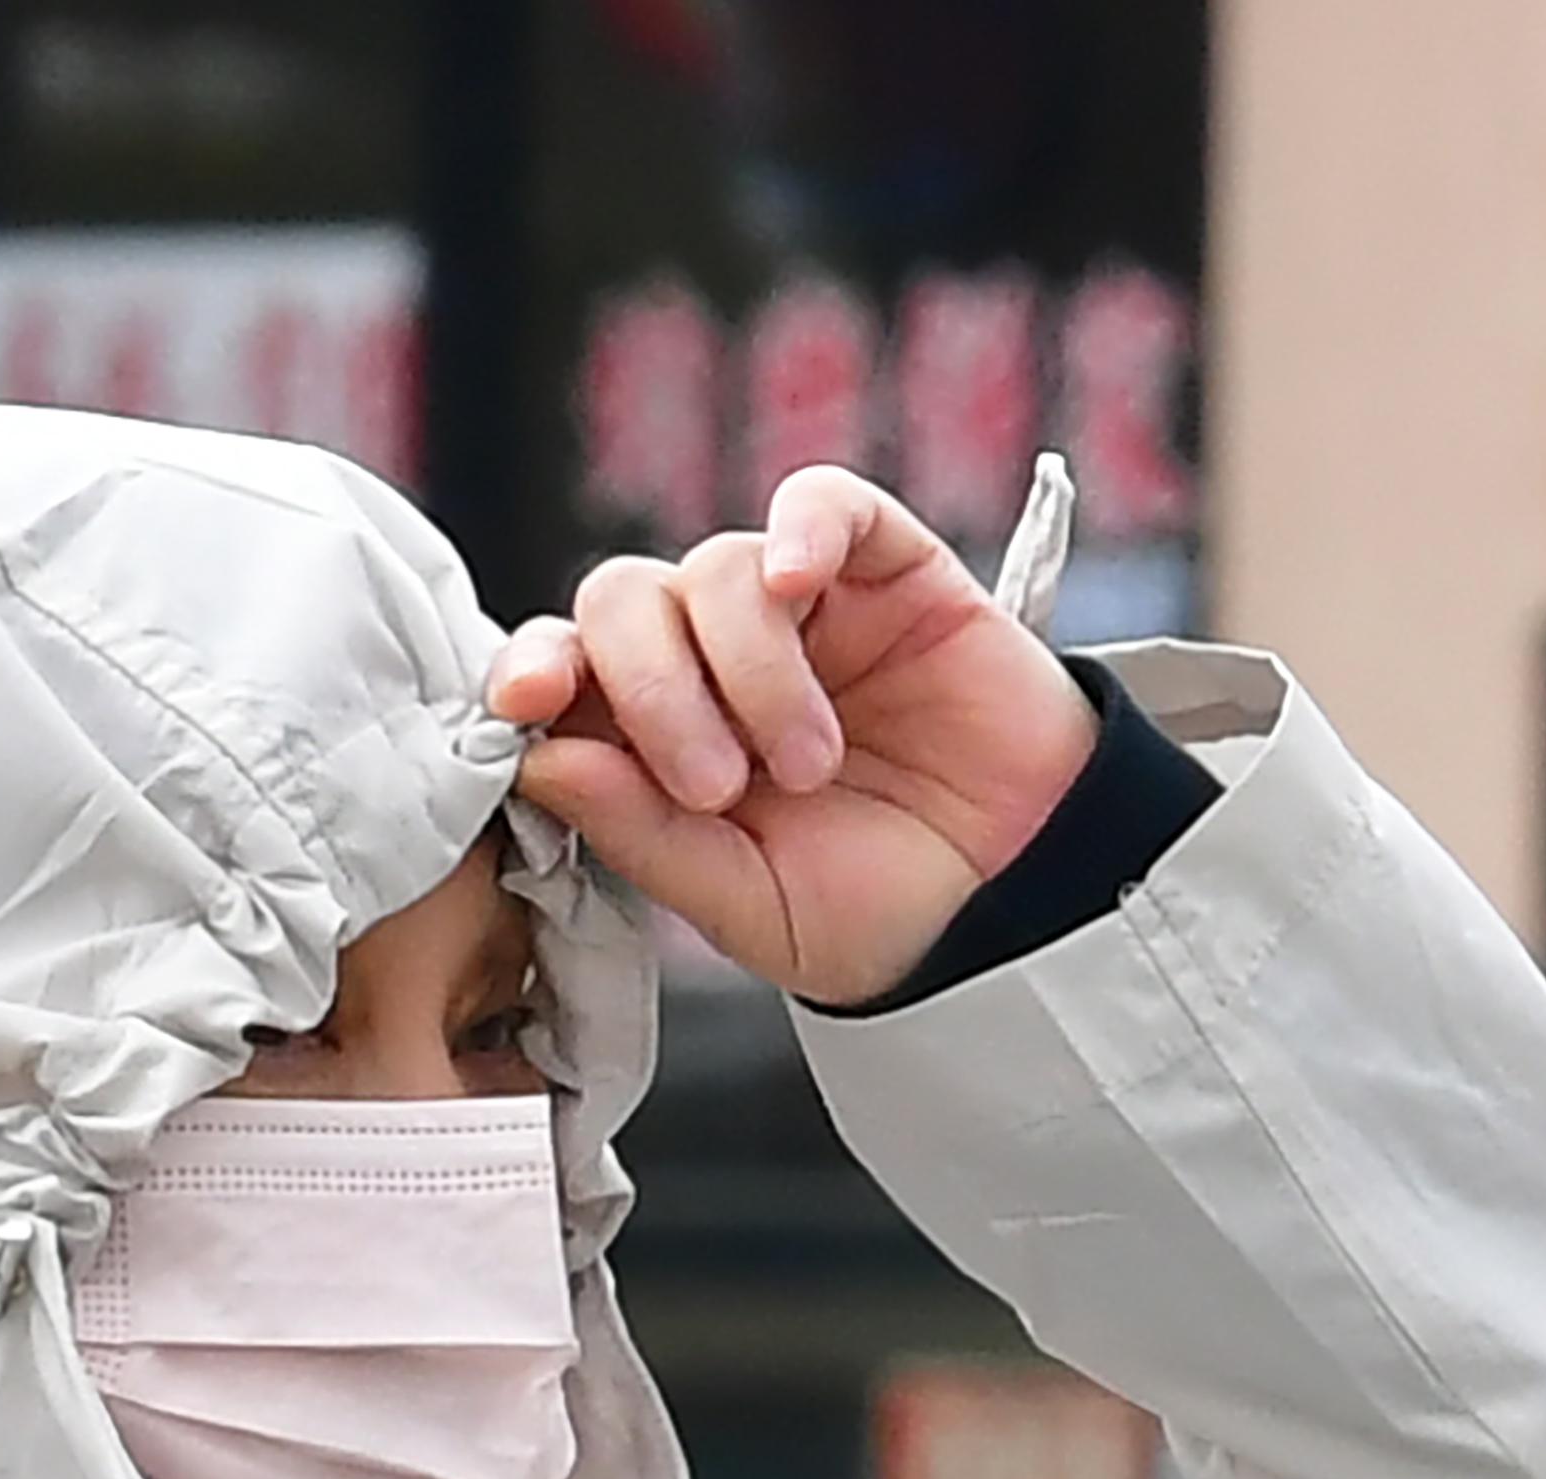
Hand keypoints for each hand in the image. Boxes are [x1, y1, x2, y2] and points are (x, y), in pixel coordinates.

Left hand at [485, 467, 1098, 1005]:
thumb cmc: (880, 909)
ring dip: (748, 669)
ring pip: (715, 570)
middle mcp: (713, 660)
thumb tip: (539, 755)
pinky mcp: (887, 569)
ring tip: (807, 764)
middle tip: (717, 787)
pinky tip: (803, 582)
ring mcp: (801, 611)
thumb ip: (640, 834)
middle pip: (623, 601)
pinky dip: (801, 526)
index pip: (563, 668)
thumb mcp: (744, 902)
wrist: (1021, 903)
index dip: (532, 668)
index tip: (524, 703)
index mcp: (657, 739)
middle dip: (651, 691)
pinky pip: (823, 502)